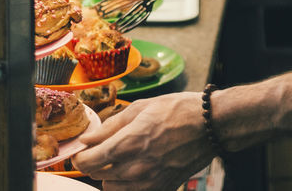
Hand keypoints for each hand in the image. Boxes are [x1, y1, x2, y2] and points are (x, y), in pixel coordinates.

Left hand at [70, 92, 212, 189]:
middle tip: (103, 149)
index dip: (80, 156)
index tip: (82, 150)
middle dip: (95, 162)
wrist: (211, 125)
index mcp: (129, 143)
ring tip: (122, 158)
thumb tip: (87, 139)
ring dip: (110, 176)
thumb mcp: (140, 108)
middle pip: (98, 175)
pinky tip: (136, 169)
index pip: (88, 162)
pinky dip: (127, 185)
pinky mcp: (162, 189)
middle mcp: (137, 168)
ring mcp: (150, 182)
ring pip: (112, 188)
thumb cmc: (178, 111)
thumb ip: (109, 126)